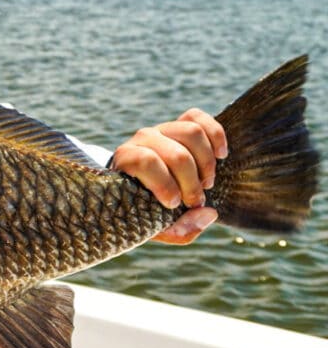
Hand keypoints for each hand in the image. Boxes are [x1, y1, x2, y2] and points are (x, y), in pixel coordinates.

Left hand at [110, 108, 227, 245]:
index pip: (145, 161)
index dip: (164, 184)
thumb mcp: (153, 227)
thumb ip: (178, 230)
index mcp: (126, 160)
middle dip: (192, 182)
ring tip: (206, 183)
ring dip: (206, 162)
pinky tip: (221, 155)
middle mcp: (141, 139)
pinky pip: (198, 117)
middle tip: (194, 200)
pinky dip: (215, 135)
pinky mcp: (178, 124)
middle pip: (177, 154)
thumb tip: (208, 213)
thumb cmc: (142, 209)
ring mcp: (161, 129)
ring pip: (191, 132)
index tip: (173, 205)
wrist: (136, 188)